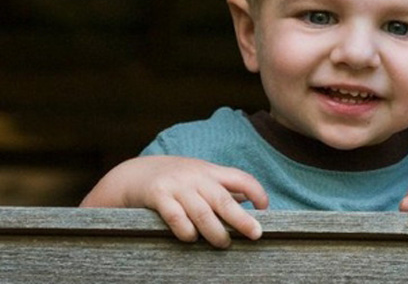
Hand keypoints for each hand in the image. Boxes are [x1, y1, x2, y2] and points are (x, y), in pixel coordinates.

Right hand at [80, 156, 268, 248]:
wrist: (134, 173)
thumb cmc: (176, 180)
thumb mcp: (201, 178)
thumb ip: (223, 188)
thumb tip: (250, 202)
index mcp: (211, 172)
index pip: (241, 178)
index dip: (257, 192)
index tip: (265, 208)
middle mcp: (196, 177)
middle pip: (224, 199)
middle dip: (241, 218)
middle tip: (255, 234)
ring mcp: (177, 186)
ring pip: (202, 211)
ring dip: (215, 230)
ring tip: (224, 244)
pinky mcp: (158, 196)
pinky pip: (175, 216)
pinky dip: (186, 230)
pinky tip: (191, 238)